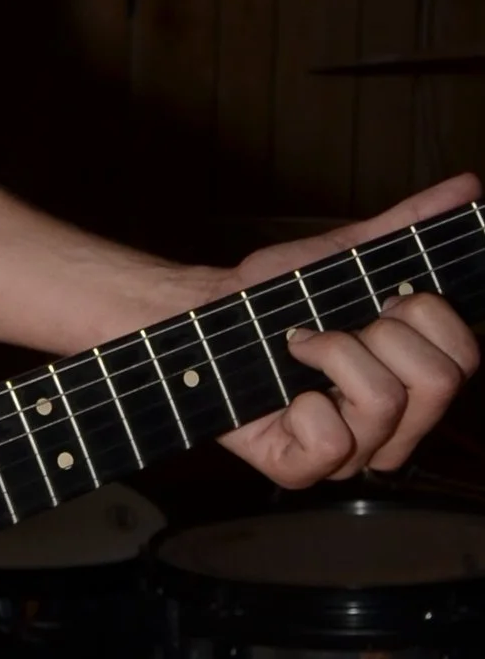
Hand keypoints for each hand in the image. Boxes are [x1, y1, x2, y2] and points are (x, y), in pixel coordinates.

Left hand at [206, 176, 478, 489]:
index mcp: (415, 386)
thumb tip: (469, 188)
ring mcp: (352, 455)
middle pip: (440, 382)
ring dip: (333, 354)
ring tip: (300, 347)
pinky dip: (300, 403)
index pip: (467, 358)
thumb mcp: (345, 256)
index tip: (379, 300)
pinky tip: (282, 393)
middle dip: (383, 331)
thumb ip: (408, 228)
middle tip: (337, 323)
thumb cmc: (273, 297)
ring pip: (384, 401)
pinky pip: (330, 440)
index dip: (425, 315)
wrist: (200, 318)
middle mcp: (394, 429)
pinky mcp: (302, 470)